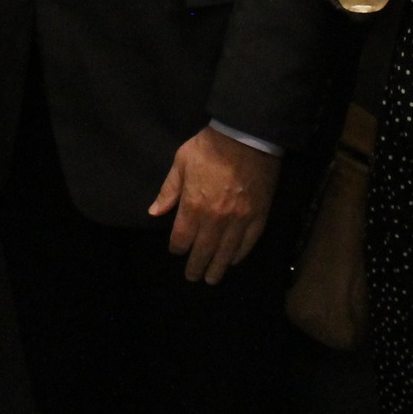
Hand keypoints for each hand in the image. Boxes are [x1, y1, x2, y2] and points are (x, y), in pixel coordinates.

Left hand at [146, 125, 279, 284]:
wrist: (246, 135)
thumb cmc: (210, 147)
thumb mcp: (181, 162)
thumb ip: (169, 190)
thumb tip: (154, 213)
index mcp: (193, 206)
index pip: (182, 239)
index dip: (177, 248)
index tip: (177, 250)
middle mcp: (215, 219)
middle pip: (203, 252)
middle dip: (196, 267)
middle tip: (193, 277)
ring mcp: (239, 220)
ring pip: (226, 253)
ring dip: (217, 268)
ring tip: (212, 278)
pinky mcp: (258, 216)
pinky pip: (248, 243)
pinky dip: (240, 254)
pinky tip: (234, 260)